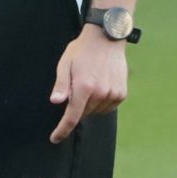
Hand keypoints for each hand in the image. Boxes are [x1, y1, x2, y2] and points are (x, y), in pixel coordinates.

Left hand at [48, 25, 127, 143]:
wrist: (107, 39)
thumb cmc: (81, 51)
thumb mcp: (64, 65)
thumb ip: (61, 85)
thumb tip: (56, 102)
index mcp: (83, 87)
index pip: (71, 117)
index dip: (62, 130)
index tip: (55, 138)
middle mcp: (100, 93)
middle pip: (82, 114)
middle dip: (75, 109)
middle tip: (75, 89)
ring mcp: (113, 94)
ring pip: (95, 112)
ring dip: (88, 105)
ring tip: (88, 85)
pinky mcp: (121, 94)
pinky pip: (107, 107)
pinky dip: (100, 103)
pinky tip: (98, 88)